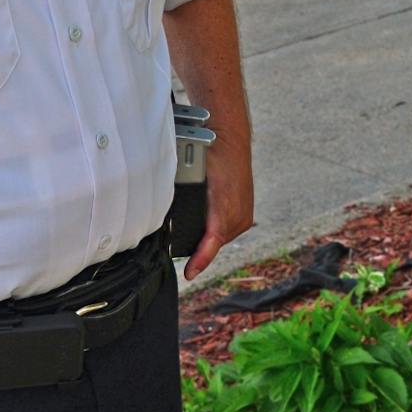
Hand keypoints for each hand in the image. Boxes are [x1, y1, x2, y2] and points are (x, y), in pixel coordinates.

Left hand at [181, 138, 254, 281]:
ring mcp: (244, 214)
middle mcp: (239, 215)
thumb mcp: (194, 179)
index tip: (189, 273)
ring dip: (208, 242)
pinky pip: (228, 229)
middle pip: (215, 243)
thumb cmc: (212, 156)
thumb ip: (183, 200)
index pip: (212, 242)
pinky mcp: (245, 211)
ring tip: (191, 247)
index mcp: (226, 210)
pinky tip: (205, 230)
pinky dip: (216, 232)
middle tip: (183, 259)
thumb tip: (166, 215)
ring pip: (221, 237)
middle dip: (199, 251)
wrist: (229, 138)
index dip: (199, 260)